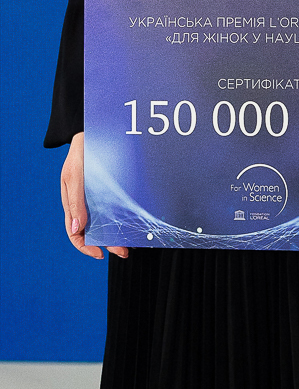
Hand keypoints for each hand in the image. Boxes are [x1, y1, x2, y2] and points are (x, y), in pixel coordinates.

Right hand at [60, 133, 127, 260]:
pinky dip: (126, 219)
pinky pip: (118, 210)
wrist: (94, 135)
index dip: (85, 247)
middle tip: (124, 251)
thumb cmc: (80, 155)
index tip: (99, 253)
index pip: (75, 234)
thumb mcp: (74, 176)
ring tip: (133, 243)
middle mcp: (86, 207)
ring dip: (119, 235)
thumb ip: (76, 202)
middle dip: (109, 244)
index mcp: (72, 206)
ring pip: (109, 224)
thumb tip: (77, 229)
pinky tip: (135, 224)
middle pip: (96, 232)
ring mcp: (99, 201)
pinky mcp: (112, 193)